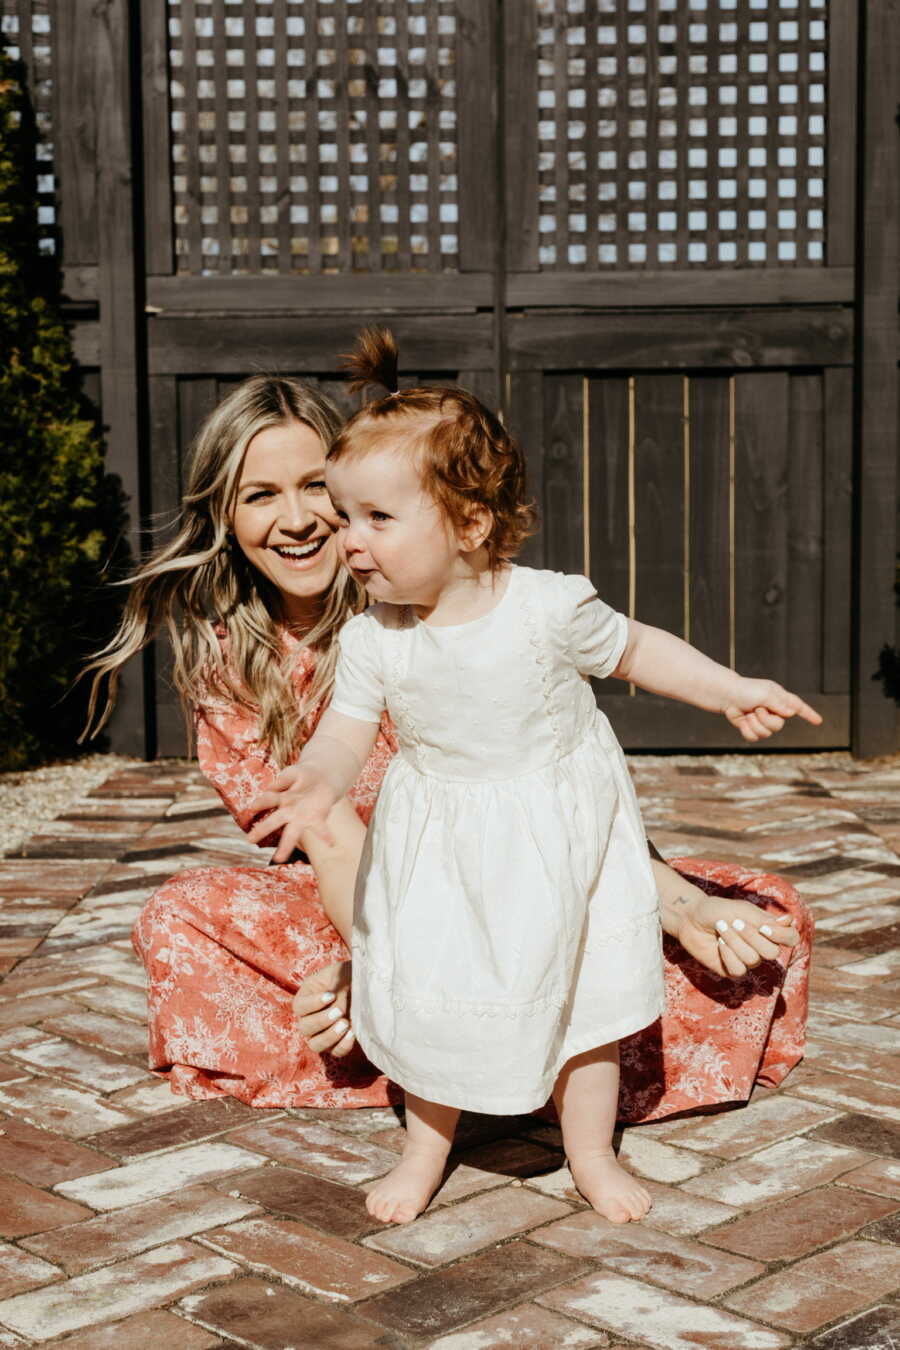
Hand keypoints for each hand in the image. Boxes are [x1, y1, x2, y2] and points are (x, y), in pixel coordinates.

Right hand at [248, 763, 336, 860]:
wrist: (323, 778)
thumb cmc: (302, 777)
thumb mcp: (292, 774)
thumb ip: (282, 781)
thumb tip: (270, 789)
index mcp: (280, 798)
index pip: (266, 800)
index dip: (259, 804)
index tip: (252, 808)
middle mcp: (288, 811)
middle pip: (273, 822)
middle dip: (261, 831)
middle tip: (249, 840)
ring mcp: (301, 817)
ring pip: (291, 833)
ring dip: (285, 846)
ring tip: (279, 859)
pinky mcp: (317, 818)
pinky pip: (320, 828)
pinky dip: (324, 835)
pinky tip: (331, 843)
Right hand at [293, 961, 354, 1056]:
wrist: (368, 986)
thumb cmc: (350, 975)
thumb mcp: (341, 974)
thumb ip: (336, 987)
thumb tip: (338, 1009)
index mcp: (306, 998)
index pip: (299, 1007)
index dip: (313, 1004)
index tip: (331, 996)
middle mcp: (309, 1018)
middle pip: (305, 1027)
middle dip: (322, 1020)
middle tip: (339, 1012)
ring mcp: (321, 1034)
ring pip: (316, 1044)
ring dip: (329, 1036)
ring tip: (345, 1024)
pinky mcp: (336, 1044)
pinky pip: (335, 1052)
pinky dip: (343, 1046)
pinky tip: (353, 1034)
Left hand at [670, 892, 799, 977]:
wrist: (690, 918)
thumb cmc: (717, 910)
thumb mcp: (741, 910)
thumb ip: (765, 919)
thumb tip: (789, 920)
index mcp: (768, 930)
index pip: (791, 938)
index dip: (782, 936)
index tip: (764, 926)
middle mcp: (762, 947)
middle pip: (772, 952)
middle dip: (751, 936)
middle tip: (734, 922)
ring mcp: (747, 960)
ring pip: (753, 959)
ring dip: (735, 941)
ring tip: (721, 928)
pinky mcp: (732, 970)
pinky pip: (739, 969)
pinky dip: (727, 954)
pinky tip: (719, 944)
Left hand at [722, 679, 821, 741]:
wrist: (726, 695)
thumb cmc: (745, 690)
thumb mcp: (766, 694)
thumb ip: (780, 704)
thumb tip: (792, 713)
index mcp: (780, 699)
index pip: (798, 707)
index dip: (808, 714)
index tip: (818, 721)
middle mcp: (773, 710)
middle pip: (779, 726)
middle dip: (766, 720)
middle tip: (756, 709)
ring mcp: (762, 720)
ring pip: (766, 734)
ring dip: (755, 724)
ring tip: (748, 714)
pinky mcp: (751, 727)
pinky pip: (754, 738)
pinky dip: (747, 731)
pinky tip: (742, 722)